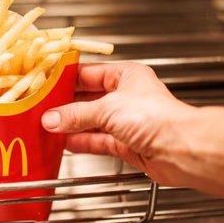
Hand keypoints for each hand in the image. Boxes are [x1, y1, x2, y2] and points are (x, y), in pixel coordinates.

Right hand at [41, 63, 196, 186]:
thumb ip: (76, 115)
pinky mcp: (126, 144)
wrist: (182, 149)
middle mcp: (126, 97)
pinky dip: (80, 141)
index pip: (88, 73)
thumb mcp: (107, 108)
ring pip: (91, 121)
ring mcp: (126, 121)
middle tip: (41, 108)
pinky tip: (64, 142)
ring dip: (70, 125)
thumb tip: (52, 118)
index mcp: (126, 76)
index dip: (66, 78)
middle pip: (88, 98)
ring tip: (47, 126)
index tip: (45, 84)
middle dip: (65, 105)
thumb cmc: (157, 117)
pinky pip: (97, 140)